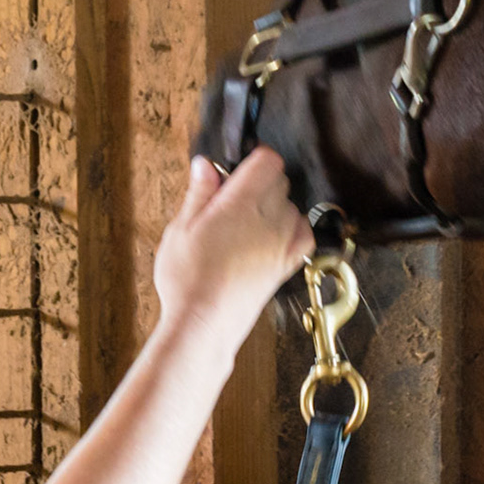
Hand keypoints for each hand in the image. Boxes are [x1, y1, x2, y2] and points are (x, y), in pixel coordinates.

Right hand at [153, 149, 313, 344]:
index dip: (254, 157)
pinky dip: (291, 229)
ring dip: (274, 206)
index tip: (236, 168)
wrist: (203, 325)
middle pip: (280, 181)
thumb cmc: (187, 280)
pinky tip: (269, 237)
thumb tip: (206, 165)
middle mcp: (270, 220)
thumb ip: (199, 193)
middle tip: (229, 198)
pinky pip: (302, 234)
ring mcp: (283, 244)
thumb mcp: (180, 229)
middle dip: (258, 182)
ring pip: (291, 206)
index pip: (269, 161)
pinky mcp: (288, 265)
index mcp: (241, 204)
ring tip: (244, 223)